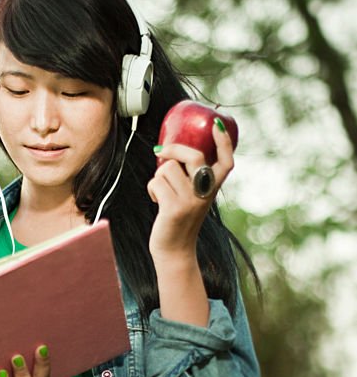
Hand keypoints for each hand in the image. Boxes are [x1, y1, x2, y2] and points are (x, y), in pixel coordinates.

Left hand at [147, 119, 233, 260]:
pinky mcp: (173, 208)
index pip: (226, 162)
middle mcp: (205, 193)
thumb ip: (190, 178)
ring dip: (158, 176)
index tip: (216, 125)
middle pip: (193, 156)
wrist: (174, 250)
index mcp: (212, 188)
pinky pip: (156, 182)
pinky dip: (151, 188)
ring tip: (161, 190)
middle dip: (174, 149)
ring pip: (167, 168)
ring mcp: (190, 201)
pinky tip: (155, 200)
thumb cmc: (179, 219)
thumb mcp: (191, 197)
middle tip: (162, 151)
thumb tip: (170, 151)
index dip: (224, 142)